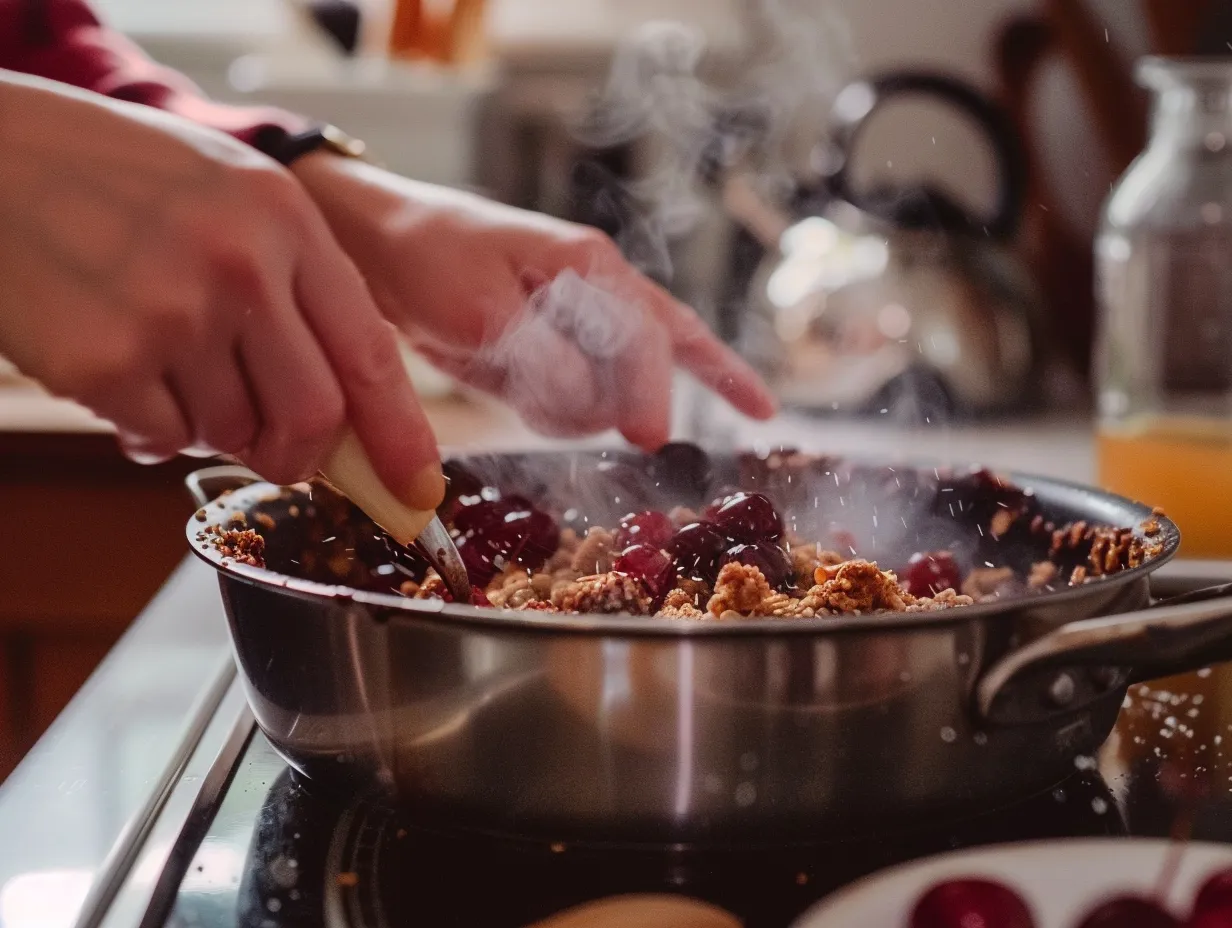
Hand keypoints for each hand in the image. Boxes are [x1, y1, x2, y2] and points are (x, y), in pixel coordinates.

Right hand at [0, 74, 442, 506]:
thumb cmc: (116, 177)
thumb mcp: (233, 194)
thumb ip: (297, 288)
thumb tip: (344, 412)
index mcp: (287, 222)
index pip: (371, 354)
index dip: (400, 435)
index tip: (416, 487)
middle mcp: (241, 266)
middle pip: (315, 417)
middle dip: (300, 453)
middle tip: (274, 445)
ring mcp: (172, 314)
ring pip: (233, 433)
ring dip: (210, 424)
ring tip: (166, 361)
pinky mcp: (104, 360)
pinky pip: (163, 440)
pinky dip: (150, 429)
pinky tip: (122, 374)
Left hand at [290, 154, 776, 449]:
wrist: (380, 249)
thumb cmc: (426, 259)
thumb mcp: (481, 311)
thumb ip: (545, 359)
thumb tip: (594, 406)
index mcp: (589, 263)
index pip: (645, 334)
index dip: (652, 390)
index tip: (649, 438)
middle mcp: (599, 288)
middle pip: (659, 352)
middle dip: (649, 397)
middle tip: (640, 439)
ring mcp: (582, 322)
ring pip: (621, 382)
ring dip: (584, 409)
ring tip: (519, 393)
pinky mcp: (557, 352)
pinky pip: (588, 394)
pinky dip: (573, 414)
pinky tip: (545, 410)